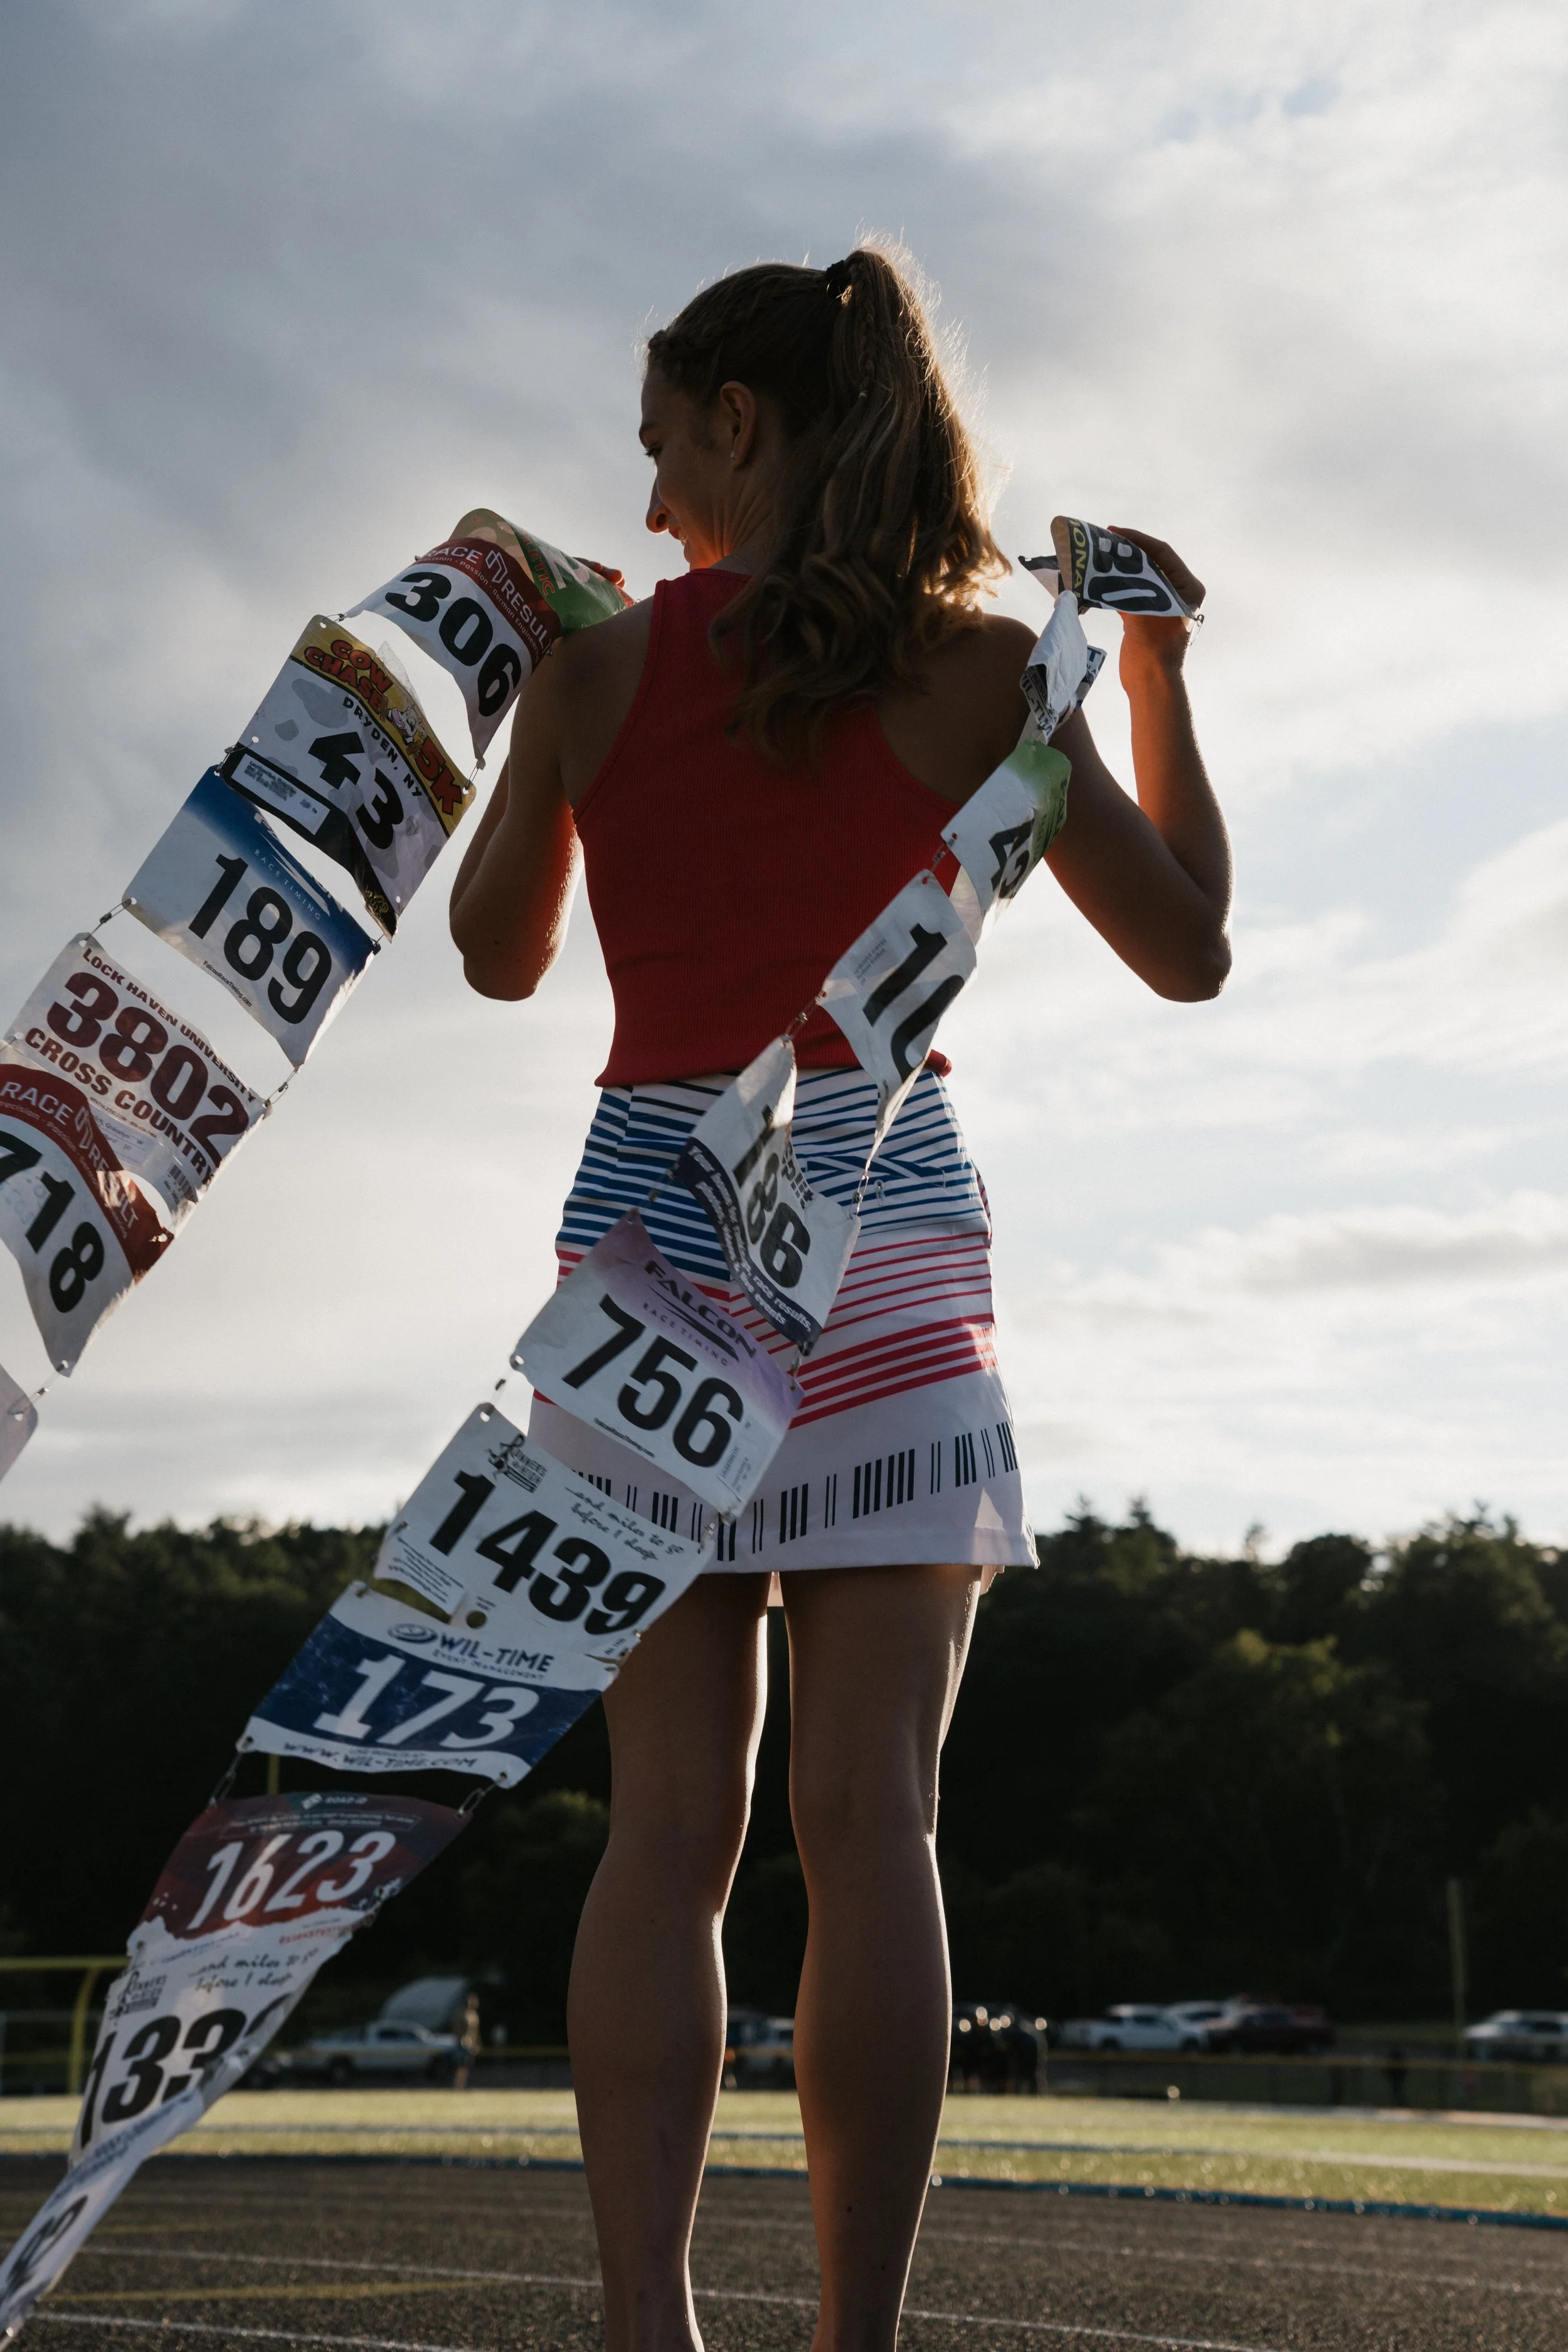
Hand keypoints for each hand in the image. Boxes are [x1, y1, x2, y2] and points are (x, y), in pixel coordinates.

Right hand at [1107, 526, 1203, 681]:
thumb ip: (1132, 584)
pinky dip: (1113, 588)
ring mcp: (1160, 606)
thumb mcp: (1146, 610)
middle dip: (1126, 553)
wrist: (1151, 685)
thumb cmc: (1156, 648)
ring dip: (1118, 570)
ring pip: (1137, 579)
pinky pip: (1128, 595)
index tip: (1115, 531)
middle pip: (1149, 564)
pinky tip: (1097, 581)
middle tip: (1103, 541)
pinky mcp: (1143, 618)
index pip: (1163, 553)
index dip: (1139, 540)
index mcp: (1187, 588)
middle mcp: (1176, 593)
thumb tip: (1112, 562)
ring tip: (1098, 558)